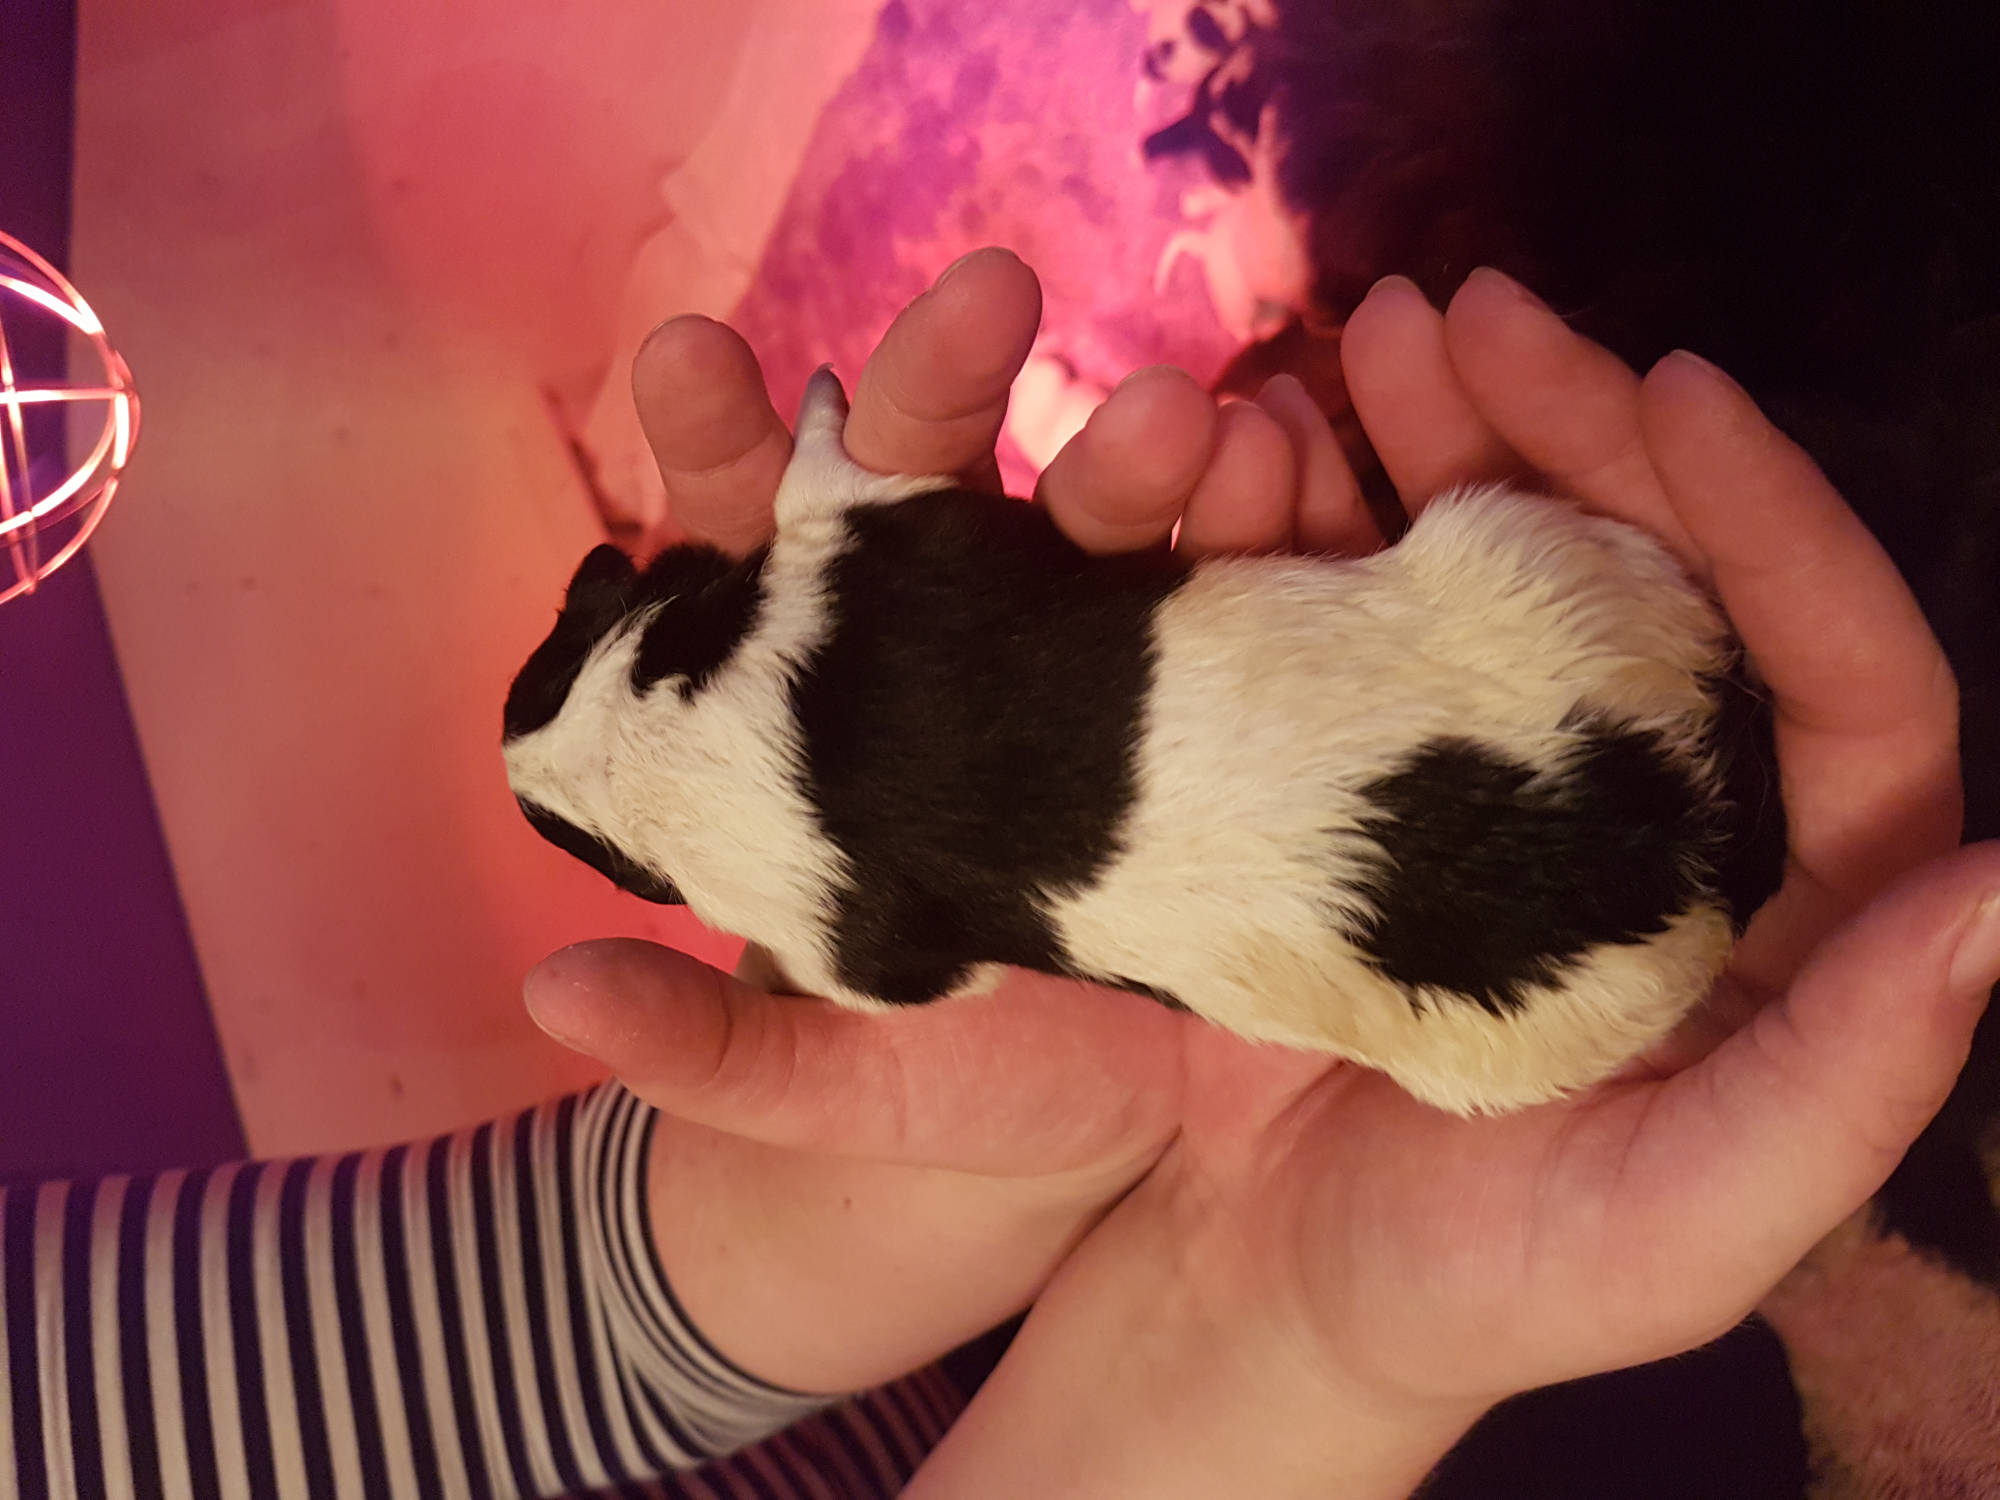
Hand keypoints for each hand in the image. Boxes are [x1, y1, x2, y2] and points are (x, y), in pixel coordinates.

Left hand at [524, 248, 1368, 1390]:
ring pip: (1112, 515)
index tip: (689, 361)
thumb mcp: (833, 1083)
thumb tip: (548, 992)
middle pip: (938, 488)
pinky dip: (1285, 511)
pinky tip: (1300, 456)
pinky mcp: (1248, 690)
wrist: (1165, 1145)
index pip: (764, 556)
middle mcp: (966, 654)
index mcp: (841, 714)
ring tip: (1189, 420)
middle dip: (946, 388)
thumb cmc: (976, 1092)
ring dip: (1145, 452)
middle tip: (983, 298)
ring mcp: (1111, 661)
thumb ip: (706, 1049)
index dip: (725, 455)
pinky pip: (1268, 578)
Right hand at [903, 270, 1992, 1496]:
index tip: (1671, 390)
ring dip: (1432, 439)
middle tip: (1466, 311)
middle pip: (1655, 579)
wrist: (1257, 1297)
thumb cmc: (1482, 1286)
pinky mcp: (1351, 782)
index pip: (1835, 675)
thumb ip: (1855, 1075)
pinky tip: (1261, 444)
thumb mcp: (1682, 1224)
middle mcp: (1647, 806)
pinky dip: (1305, 527)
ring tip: (1358, 336)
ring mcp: (1492, 780)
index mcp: (1774, 895)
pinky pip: (1343, 623)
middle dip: (1574, 430)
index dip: (1771, 524)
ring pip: (1497, 570)